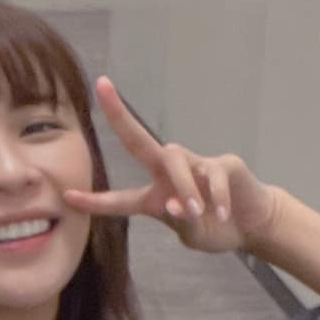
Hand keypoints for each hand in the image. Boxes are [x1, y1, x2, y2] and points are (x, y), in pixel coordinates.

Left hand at [65, 77, 277, 254]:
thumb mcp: (192, 233)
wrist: (252, 222)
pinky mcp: (224, 163)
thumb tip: (175, 205)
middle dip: (119, 115)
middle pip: (140, 141)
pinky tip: (222, 213)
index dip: (96, 201)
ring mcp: (197, 164)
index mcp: (156, 195)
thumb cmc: (215, 226)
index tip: (68, 197)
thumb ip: (180, 222)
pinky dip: (216, 196)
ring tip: (196, 212)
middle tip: (102, 86)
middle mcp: (170, 173)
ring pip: (175, 160)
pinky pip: (213, 174)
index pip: (121, 197)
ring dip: (183, 187)